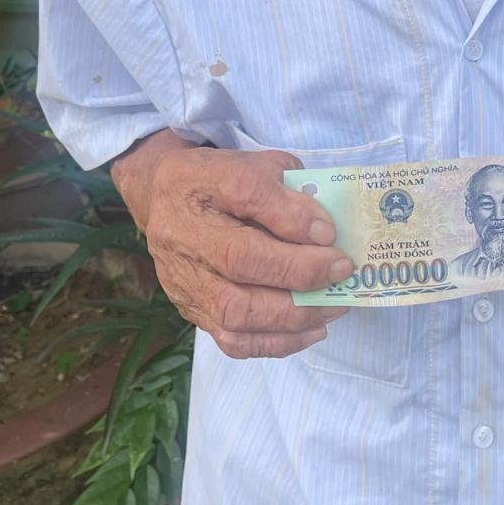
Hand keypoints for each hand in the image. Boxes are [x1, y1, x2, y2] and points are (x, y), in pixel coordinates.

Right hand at [121, 139, 353, 359]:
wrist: (163, 198)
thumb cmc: (220, 179)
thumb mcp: (254, 162)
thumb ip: (288, 185)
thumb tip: (323, 226)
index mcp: (205, 180)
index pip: (246, 194)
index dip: (291, 216)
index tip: (329, 231)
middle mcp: (187, 231)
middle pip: (239, 259)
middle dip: (299, 271)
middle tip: (341, 270)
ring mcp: (185, 276)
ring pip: (235, 309)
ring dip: (293, 313)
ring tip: (333, 305)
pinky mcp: (190, 309)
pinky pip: (232, 339)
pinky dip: (277, 342)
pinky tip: (311, 329)